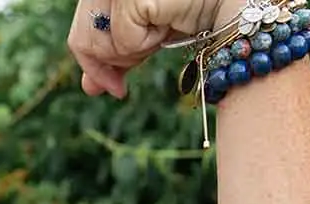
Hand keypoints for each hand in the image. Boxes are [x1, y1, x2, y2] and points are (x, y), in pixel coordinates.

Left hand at [67, 0, 236, 97]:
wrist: (228, 4)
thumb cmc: (191, 10)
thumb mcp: (146, 35)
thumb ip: (115, 55)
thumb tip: (89, 88)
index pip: (81, 31)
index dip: (93, 63)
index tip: (115, 89)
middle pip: (84, 40)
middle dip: (115, 61)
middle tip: (149, 53)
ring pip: (100, 44)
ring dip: (135, 50)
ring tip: (163, 29)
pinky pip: (123, 42)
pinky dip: (146, 44)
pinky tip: (168, 23)